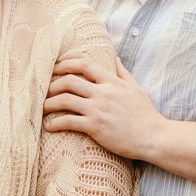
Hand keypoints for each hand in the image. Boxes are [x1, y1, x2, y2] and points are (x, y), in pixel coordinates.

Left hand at [43, 53, 165, 159]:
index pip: (84, 64)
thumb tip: (115, 58)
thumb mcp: (136, 88)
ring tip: (42, 108)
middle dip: (52, 85)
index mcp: (112, 82)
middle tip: (44, 91)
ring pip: (64, 100)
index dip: (65, 64)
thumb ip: (123, 73)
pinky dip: (55, 123)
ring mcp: (98, 109)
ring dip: (49, 103)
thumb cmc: (145, 114)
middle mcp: (103, 93)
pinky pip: (68, 121)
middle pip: (69, 81)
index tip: (54, 69)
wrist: (153, 137)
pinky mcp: (95, 127)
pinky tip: (49, 127)